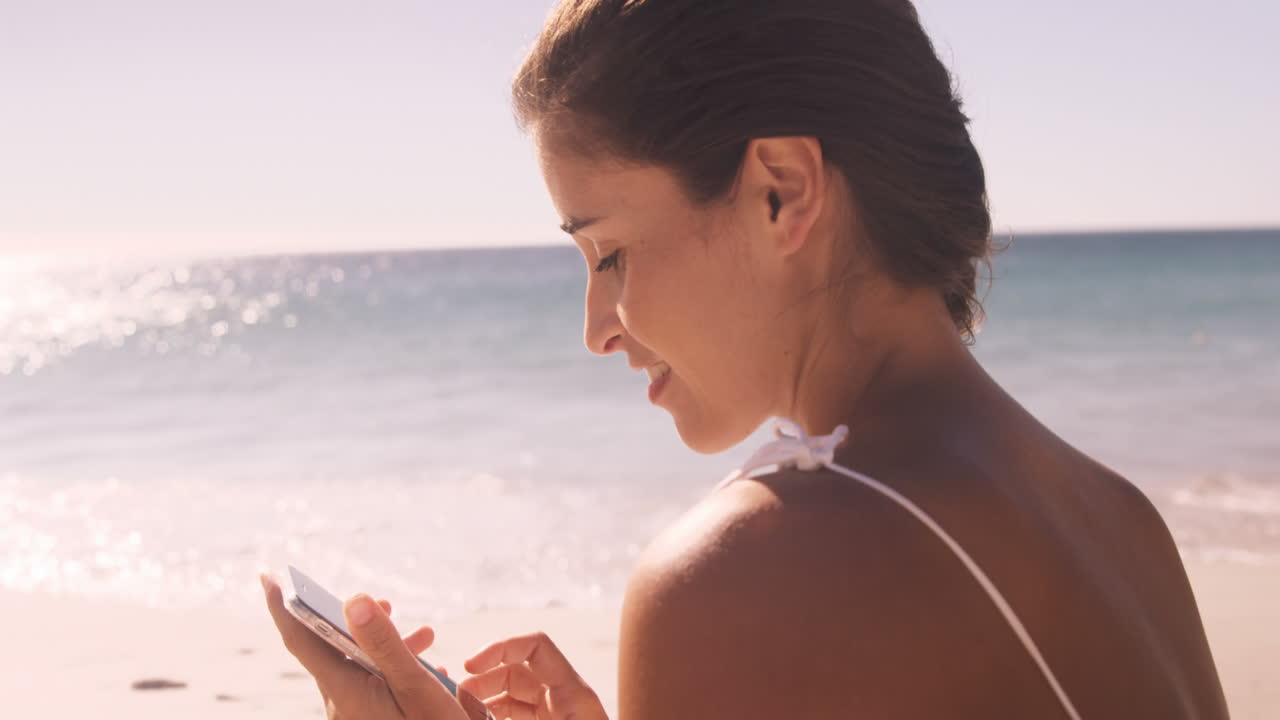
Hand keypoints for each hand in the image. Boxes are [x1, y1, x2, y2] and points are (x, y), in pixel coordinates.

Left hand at [260, 573, 471, 719]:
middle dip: (360, 619)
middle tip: (387, 603)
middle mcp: (341, 702)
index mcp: (344, 690)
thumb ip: (385, 643)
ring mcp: (354, 712)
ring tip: (426, 634)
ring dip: (389, 644)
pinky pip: (373, 682)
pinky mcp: (369, 718)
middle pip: (333, 647)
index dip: (281, 606)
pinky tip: (430, 667)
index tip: (268, 577)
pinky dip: (395, 665)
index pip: (300, 640)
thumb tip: (354, 599)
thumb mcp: (415, 687)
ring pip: (360, 664)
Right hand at [461, 632, 607, 719]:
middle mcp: (563, 697)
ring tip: (459, 709)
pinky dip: (492, 715)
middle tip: (455, 697)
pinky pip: (515, 714)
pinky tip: (474, 717)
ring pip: (511, 695)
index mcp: (574, 692)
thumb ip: (509, 714)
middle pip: (515, 672)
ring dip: (483, 700)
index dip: (499, 648)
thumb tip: (470, 710)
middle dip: (482, 680)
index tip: (469, 666)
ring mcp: (555, 713)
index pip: (536, 645)